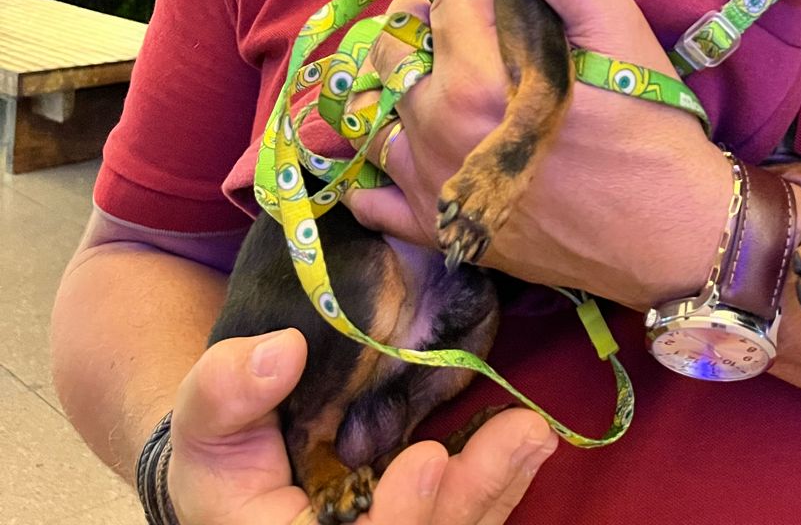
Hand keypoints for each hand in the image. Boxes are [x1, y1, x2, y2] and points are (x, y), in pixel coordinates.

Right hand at [167, 327, 556, 523]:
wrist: (239, 478)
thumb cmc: (221, 451)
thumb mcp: (205, 420)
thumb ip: (228, 391)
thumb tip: (282, 353)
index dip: (400, 520)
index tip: (427, 460)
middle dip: (471, 498)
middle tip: (521, 435)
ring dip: (499, 487)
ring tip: (534, 432)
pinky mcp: (425, 523)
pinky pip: (468, 519)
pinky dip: (501, 484)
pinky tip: (530, 443)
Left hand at [345, 0, 730, 310]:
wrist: (674, 235)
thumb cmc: (649, 126)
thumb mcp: (619, 28)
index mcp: (475, 82)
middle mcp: (438, 136)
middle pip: (398, 52)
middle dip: (423, 10)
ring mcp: (434, 190)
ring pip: (377, 117)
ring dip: (396, 77)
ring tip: (424, 55)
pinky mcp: (445, 234)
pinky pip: (375, 199)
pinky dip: (373, 169)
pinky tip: (396, 143)